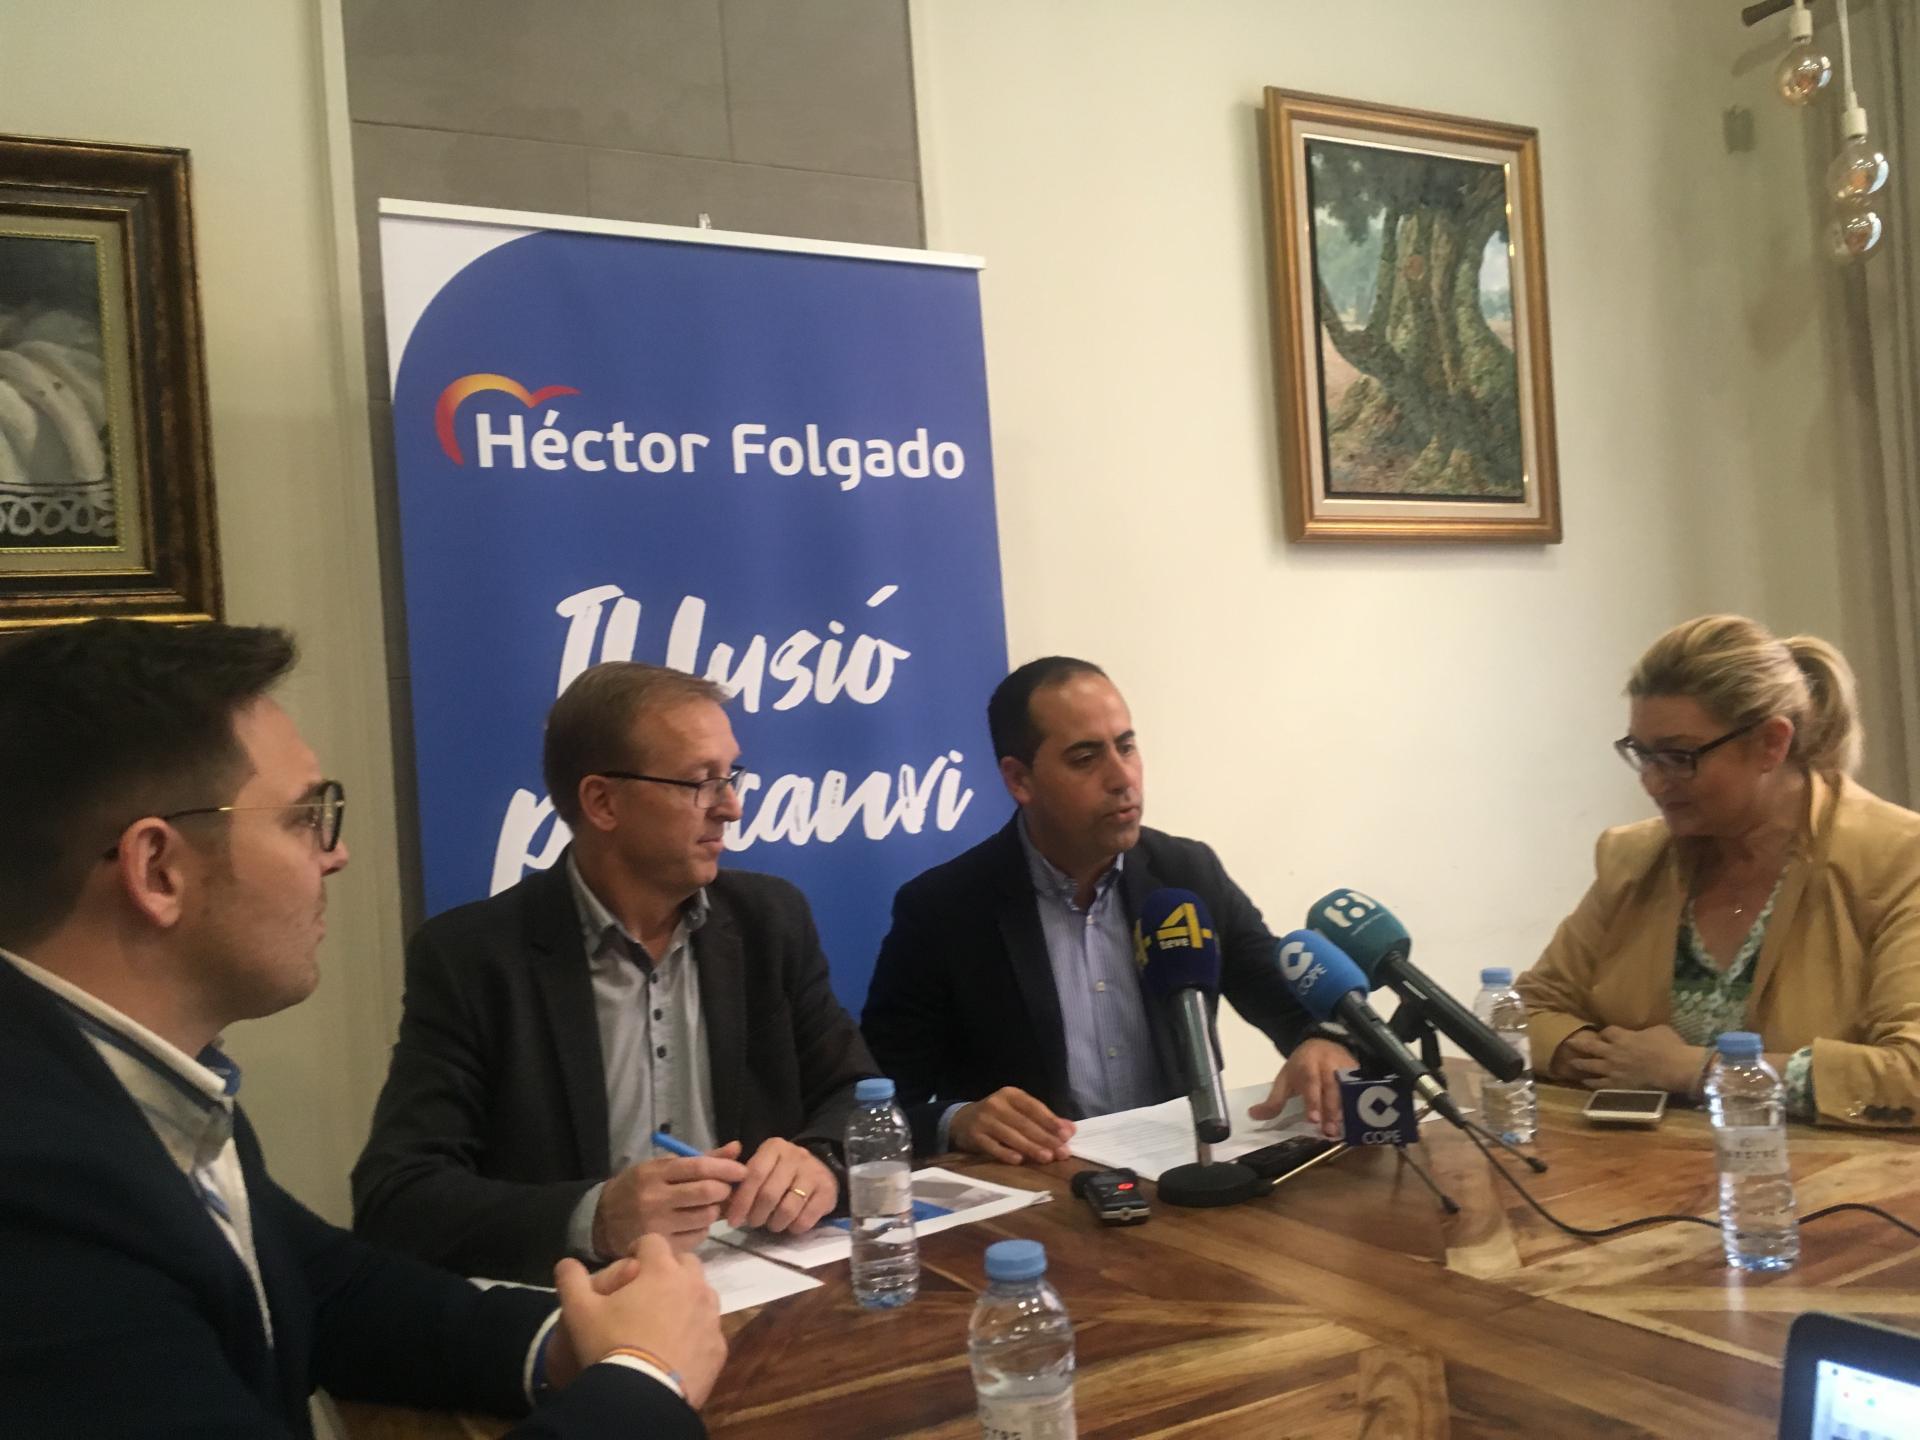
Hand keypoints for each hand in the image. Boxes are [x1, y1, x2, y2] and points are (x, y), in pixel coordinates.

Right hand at [549, 1234, 726, 1408]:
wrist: (641, 1397)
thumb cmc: (610, 1345)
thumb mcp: (579, 1312)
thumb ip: (571, 1281)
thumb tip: (565, 1263)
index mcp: (661, 1271)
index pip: (653, 1241)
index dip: (639, 1248)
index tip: (629, 1263)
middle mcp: (693, 1286)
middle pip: (685, 1262)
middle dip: (668, 1269)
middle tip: (648, 1290)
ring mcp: (710, 1316)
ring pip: (703, 1294)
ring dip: (687, 1297)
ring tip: (665, 1318)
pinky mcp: (718, 1347)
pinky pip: (709, 1329)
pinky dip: (696, 1332)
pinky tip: (678, 1348)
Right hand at [593, 1145, 748, 1256]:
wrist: (603, 1221)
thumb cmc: (638, 1188)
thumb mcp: (661, 1167)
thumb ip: (701, 1159)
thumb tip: (736, 1148)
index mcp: (654, 1172)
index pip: (699, 1167)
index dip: (726, 1168)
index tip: (741, 1171)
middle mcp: (655, 1198)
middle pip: (706, 1192)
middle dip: (725, 1190)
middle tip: (726, 1190)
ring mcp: (657, 1225)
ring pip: (706, 1216)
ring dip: (715, 1210)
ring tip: (708, 1206)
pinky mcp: (662, 1246)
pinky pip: (698, 1236)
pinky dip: (703, 1228)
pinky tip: (694, 1222)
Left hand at [723, 1137, 836, 1233]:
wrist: (819, 1168)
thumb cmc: (780, 1172)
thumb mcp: (761, 1166)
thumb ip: (738, 1179)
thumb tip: (720, 1197)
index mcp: (774, 1148)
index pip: (754, 1174)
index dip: (741, 1200)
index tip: (732, 1220)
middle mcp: (795, 1156)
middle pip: (769, 1194)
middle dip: (756, 1215)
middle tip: (753, 1223)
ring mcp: (814, 1173)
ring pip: (787, 1209)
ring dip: (775, 1224)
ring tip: (772, 1224)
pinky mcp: (828, 1191)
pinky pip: (806, 1219)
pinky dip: (794, 1228)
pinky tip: (790, 1225)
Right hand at [950, 1087, 1074, 1163]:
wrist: (962, 1121)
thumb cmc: (998, 1117)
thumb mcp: (1019, 1112)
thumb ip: (1044, 1120)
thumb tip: (1071, 1129)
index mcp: (1011, 1094)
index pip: (1034, 1107)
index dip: (1051, 1121)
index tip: (1066, 1135)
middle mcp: (997, 1104)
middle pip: (1025, 1123)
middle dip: (1045, 1138)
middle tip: (1062, 1152)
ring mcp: (984, 1119)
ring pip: (1011, 1135)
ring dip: (1030, 1147)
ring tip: (1046, 1158)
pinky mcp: (974, 1135)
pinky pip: (992, 1146)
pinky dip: (1005, 1153)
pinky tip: (1018, 1160)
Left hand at [1250, 1038, 1356, 1139]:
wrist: (1323, 1042)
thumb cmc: (1301, 1067)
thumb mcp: (1284, 1080)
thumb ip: (1273, 1100)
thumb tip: (1253, 1116)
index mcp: (1308, 1065)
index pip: (1311, 1083)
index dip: (1313, 1101)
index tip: (1313, 1119)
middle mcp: (1329, 1065)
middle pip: (1333, 1089)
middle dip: (1332, 1110)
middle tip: (1331, 1132)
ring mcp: (1346, 1067)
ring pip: (1349, 1089)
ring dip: (1348, 1110)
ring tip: (1346, 1130)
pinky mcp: (1359, 1073)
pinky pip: (1362, 1089)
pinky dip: (1362, 1104)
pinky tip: (1360, 1121)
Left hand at [1554, 1024, 1699, 1093]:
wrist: (1675, 1068)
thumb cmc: (1670, 1046)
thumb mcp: (1658, 1030)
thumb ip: (1645, 1031)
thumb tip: (1644, 1033)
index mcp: (1623, 1037)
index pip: (1606, 1032)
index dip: (1603, 1033)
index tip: (1601, 1034)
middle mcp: (1613, 1052)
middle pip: (1590, 1046)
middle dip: (1579, 1044)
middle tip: (1569, 1043)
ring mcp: (1613, 1069)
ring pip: (1590, 1065)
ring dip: (1580, 1063)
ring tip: (1571, 1063)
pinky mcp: (1618, 1085)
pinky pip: (1599, 1084)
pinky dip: (1591, 1082)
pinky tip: (1585, 1082)